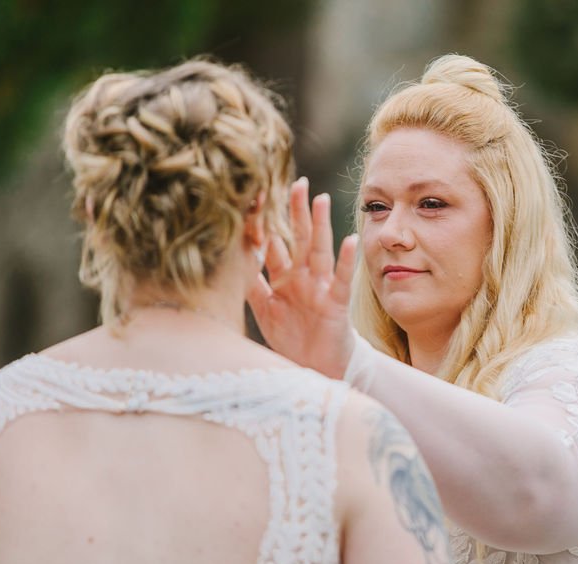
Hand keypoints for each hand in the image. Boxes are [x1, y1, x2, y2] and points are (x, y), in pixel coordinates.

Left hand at [248, 177, 357, 378]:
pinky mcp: (336, 303)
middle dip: (295, 211)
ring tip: (321, 199)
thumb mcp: (265, 311)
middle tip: (294, 182)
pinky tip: (349, 240)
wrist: (317, 367)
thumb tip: (228, 260)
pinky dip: (346, 260)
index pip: (272, 245)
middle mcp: (302, 277)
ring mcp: (320, 287)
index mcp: (282, 278)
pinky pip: (342, 279)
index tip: (255, 197)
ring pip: (318, 250)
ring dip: (320, 225)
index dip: (263, 224)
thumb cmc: (293, 338)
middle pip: (297, 238)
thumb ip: (250, 286)